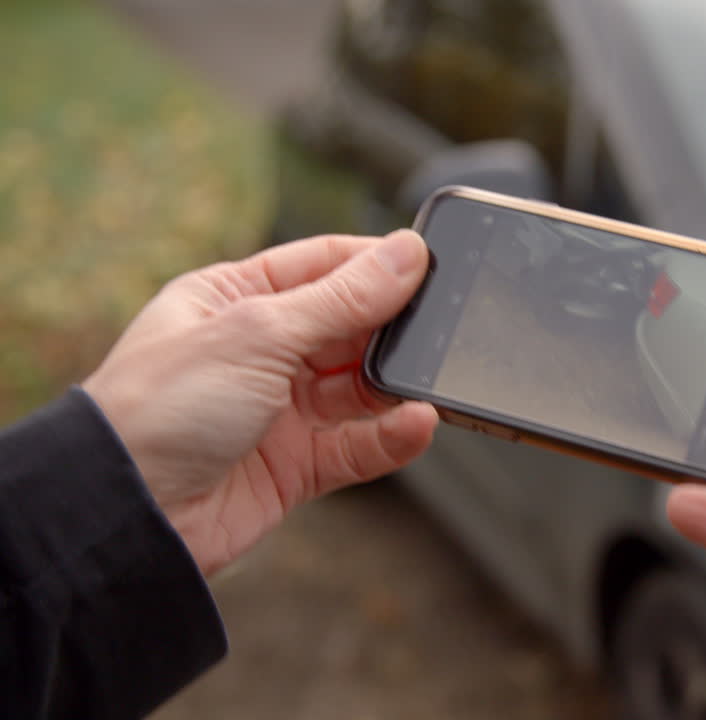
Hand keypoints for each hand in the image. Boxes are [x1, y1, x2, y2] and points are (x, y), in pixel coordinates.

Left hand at [83, 231, 437, 574]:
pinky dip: (391, 436)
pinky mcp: (296, 466)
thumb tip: (407, 254)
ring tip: (430, 380)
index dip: (377, 264)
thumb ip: (342, 299)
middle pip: (349, 326)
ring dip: (395, 384)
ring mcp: (278, 410)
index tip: (432, 265)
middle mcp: (259, 351)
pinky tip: (416, 423)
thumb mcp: (258, 333)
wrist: (127, 516)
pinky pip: (359, 445)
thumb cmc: (160, 409)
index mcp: (235, 299)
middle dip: (393, 328)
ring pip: (360, 387)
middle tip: (443, 327)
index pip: (322, 265)